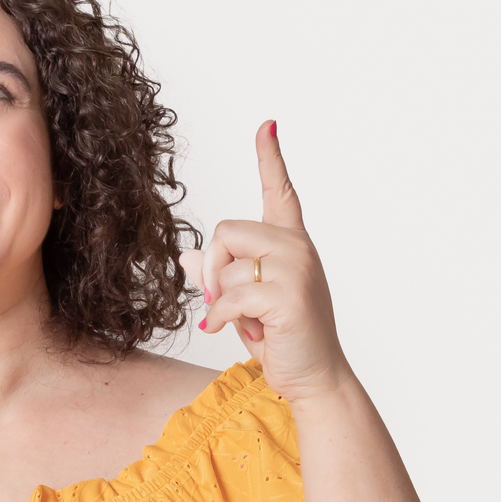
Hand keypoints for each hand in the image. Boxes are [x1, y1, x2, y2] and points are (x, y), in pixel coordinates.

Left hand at [178, 121, 349, 403]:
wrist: (315, 377)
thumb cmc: (284, 339)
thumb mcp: (246, 304)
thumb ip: (221, 277)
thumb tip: (185, 258)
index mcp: (291, 243)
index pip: (281, 191)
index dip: (271, 157)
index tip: (267, 125)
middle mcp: (297, 248)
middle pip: (227, 229)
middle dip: (215, 267)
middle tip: (227, 301)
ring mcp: (296, 269)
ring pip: (226, 267)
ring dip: (222, 301)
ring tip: (248, 322)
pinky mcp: (288, 296)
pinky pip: (231, 296)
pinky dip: (223, 318)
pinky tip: (237, 333)